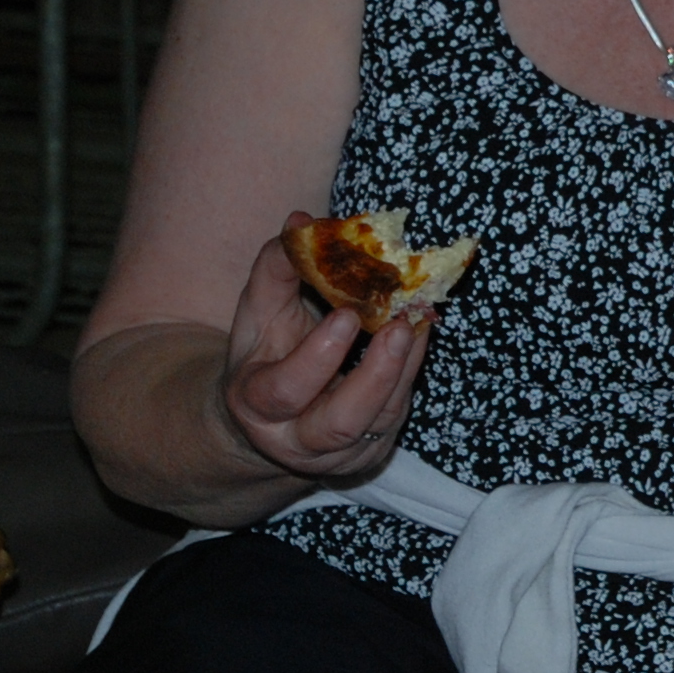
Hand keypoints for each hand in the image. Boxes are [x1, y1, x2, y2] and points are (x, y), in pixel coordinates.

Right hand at [214, 216, 431, 485]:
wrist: (271, 415)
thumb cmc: (265, 351)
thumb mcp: (258, 313)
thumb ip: (276, 269)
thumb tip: (301, 220)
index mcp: (255, 404)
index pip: (284, 391)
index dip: (318, 356)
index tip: (348, 314)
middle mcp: (296, 439)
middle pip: (340, 422)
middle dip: (375, 375)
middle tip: (398, 325)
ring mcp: (340, 452)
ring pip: (380, 417)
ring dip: (403, 366)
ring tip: (415, 320)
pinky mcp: (373, 448)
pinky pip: (399, 410)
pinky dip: (412, 368)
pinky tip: (418, 332)